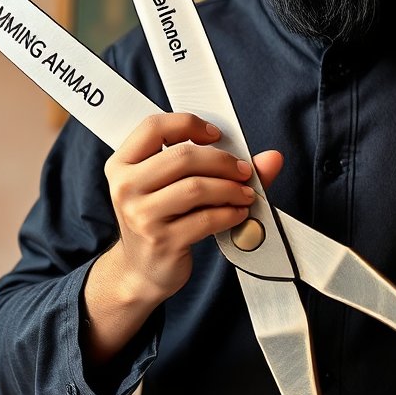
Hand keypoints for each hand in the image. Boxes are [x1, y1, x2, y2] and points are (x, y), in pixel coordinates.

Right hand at [83, 112, 282, 363]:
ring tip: (246, 194)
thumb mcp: (172, 186)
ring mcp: (141, 216)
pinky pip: (205, 219)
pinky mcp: (162, 241)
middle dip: (222, 161)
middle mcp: (125, 188)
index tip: (216, 135)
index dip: (189, 124)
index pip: (154, 127)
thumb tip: (273, 157)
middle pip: (182, 157)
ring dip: (230, 188)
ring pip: (195, 188)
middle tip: (244, 170)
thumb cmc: (162, 219)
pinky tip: (239, 213)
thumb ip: (215, 163)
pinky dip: (230, 214)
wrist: (141, 270)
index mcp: (122, 165)